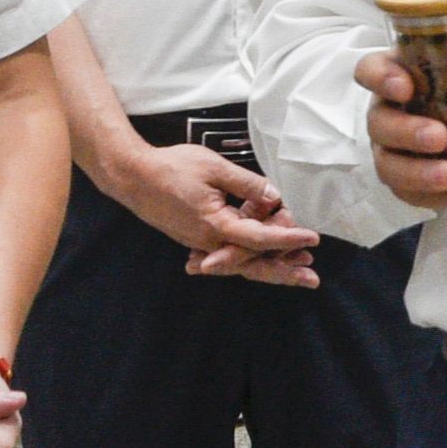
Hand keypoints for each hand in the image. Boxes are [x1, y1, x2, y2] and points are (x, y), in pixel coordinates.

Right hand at [105, 132, 320, 288]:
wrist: (133, 177)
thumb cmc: (172, 168)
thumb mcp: (214, 168)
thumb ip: (246, 184)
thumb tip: (274, 197)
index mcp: (216, 226)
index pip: (260, 237)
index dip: (289, 238)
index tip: (313, 238)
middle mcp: (210, 242)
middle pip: (253, 263)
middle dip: (285, 271)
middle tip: (313, 279)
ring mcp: (202, 244)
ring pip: (242, 262)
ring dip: (271, 265)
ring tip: (298, 268)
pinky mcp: (198, 239)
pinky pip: (230, 254)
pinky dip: (251, 256)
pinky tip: (266, 256)